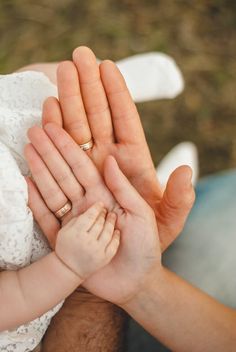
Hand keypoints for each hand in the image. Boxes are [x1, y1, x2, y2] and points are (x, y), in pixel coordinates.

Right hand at [26, 130, 160, 303]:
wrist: (137, 282)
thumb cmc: (146, 247)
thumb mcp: (144, 214)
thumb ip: (126, 188)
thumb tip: (110, 160)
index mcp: (109, 193)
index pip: (86, 165)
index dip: (70, 146)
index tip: (55, 126)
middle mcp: (89, 201)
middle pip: (66, 172)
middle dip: (51, 150)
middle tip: (34, 130)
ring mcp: (76, 218)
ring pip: (54, 189)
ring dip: (40, 169)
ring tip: (27, 148)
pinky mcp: (65, 238)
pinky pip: (47, 216)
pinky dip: (35, 201)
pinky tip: (25, 182)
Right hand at [42, 46, 194, 249]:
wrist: (125, 270)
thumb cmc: (149, 245)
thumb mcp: (169, 223)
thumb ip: (179, 199)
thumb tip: (185, 169)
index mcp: (133, 163)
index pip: (125, 120)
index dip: (116, 93)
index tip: (106, 65)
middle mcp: (108, 161)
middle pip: (97, 118)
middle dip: (87, 88)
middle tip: (77, 58)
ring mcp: (87, 171)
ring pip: (75, 131)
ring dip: (66, 105)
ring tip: (57, 79)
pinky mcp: (70, 186)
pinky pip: (59, 156)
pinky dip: (52, 136)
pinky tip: (45, 115)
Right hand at [55, 202, 119, 279]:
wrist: (69, 270)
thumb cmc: (65, 247)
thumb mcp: (64, 231)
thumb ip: (76, 219)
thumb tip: (90, 210)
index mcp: (75, 233)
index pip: (89, 216)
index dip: (96, 208)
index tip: (100, 204)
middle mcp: (87, 242)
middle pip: (99, 222)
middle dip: (103, 214)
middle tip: (105, 210)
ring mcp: (97, 251)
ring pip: (107, 232)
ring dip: (111, 222)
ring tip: (112, 216)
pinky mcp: (104, 259)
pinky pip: (113, 244)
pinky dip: (116, 236)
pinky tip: (116, 231)